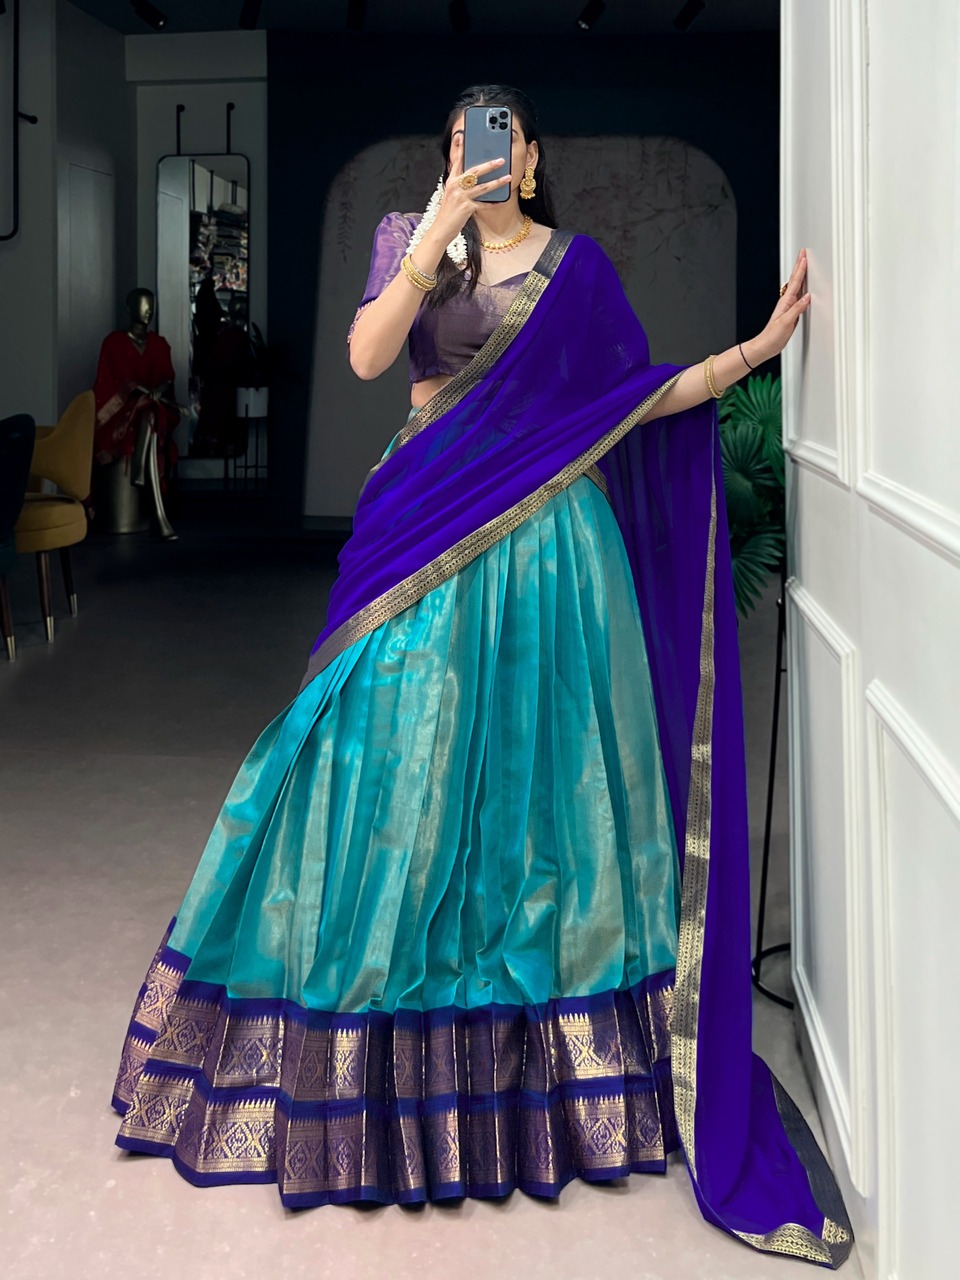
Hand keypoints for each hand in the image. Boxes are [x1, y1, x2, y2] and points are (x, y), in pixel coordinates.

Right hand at [425, 135, 512, 246]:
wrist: (441, 229)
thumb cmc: (448, 213)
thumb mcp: (452, 195)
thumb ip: (461, 185)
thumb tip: (475, 178)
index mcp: (451, 181)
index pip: (457, 161)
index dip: (461, 148)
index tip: (463, 136)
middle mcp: (456, 186)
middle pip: (475, 171)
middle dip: (489, 165)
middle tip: (501, 160)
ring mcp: (461, 197)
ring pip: (483, 187)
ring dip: (497, 182)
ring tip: (508, 177)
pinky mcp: (467, 208)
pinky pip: (484, 204)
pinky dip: (494, 203)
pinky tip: (503, 200)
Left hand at [745, 249, 810, 364]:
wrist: (766, 346)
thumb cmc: (772, 336)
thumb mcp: (786, 322)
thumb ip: (797, 309)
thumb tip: (807, 297)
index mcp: (785, 302)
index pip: (795, 282)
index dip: (800, 269)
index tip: (804, 256)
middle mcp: (787, 302)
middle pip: (795, 280)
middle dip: (799, 266)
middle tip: (803, 254)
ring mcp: (788, 307)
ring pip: (797, 287)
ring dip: (801, 275)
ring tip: (804, 265)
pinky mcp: (791, 313)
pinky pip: (799, 297)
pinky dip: (802, 289)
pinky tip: (804, 288)